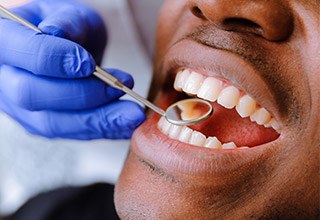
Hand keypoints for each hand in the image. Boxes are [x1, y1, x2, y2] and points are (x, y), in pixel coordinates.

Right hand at [0, 0, 145, 139]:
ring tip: (133, 114)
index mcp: (6, 43)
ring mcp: (21, 108)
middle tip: (120, 86)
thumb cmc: (69, 27)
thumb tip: (57, 33)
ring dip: (99, 120)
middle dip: (82, 94)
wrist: (69, 49)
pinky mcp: (44, 125)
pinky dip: (104, 130)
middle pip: (32, 95)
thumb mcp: (70, 14)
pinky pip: (72, 133)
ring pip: (54, 123)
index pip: (23, 55)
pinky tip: (127, 124)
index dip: (56, 60)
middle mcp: (6, 80)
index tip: (89, 63)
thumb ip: (66, 21)